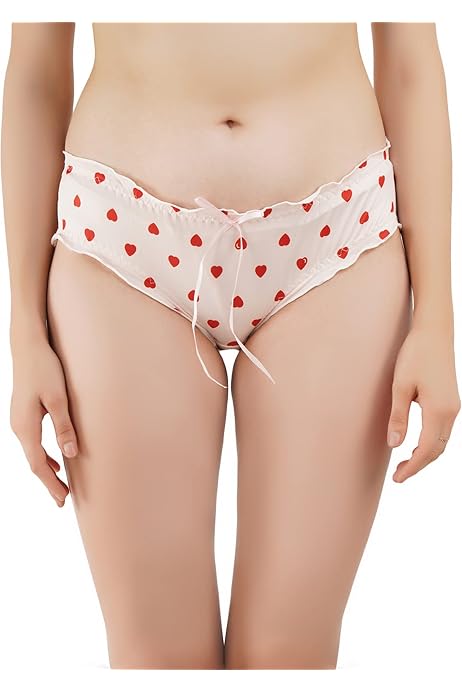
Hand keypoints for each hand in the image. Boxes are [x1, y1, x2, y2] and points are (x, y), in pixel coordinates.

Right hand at [10, 339, 78, 506]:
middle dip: (48, 482)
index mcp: (26, 427)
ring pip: (33, 453)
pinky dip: (44, 455)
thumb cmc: (45, 369)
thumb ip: (64, 426)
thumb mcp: (58, 398)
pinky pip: (33, 442)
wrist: (28, 346)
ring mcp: (19, 420)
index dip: (51, 483)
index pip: (39, 464)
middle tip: (63, 500)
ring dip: (47, 469)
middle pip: (34, 462)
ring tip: (60, 485)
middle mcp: (18, 427)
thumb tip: (70, 453)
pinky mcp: (24, 413)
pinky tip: (56, 458)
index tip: (63, 498)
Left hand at [387, 326, 460, 482]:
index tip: (398, 479)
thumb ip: (398, 417)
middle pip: (437, 450)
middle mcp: (451, 412)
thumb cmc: (415, 355)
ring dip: (425, 455)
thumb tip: (394, 445)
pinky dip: (431, 443)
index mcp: (439, 411)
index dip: (413, 468)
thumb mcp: (400, 386)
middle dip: (419, 465)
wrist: (434, 331)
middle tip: (398, 476)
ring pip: (442, 441)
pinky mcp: (451, 400)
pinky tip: (416, 443)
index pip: (426, 450)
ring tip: (404, 463)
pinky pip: (443, 430)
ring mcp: (454, 406)